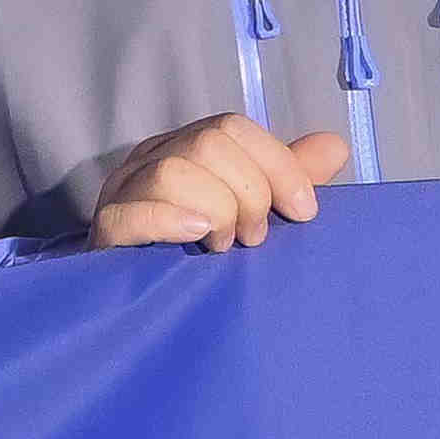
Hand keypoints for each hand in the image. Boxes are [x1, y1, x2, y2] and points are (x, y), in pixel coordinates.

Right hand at [89, 115, 349, 253]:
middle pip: (208, 143)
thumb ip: (288, 180)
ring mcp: (120, 195)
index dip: (278, 165)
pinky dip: (171, 222)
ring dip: (217, 210)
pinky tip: (198, 236)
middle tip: (255, 238)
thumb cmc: (200, 256)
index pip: (231, 127)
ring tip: (224, 246)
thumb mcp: (252, 214)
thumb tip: (335, 147)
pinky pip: (130, 214)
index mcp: (182, 148)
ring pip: (172, 172)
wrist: (139, 311)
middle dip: (250, 192)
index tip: (305, 212)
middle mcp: (147, 161)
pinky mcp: (105, 234)